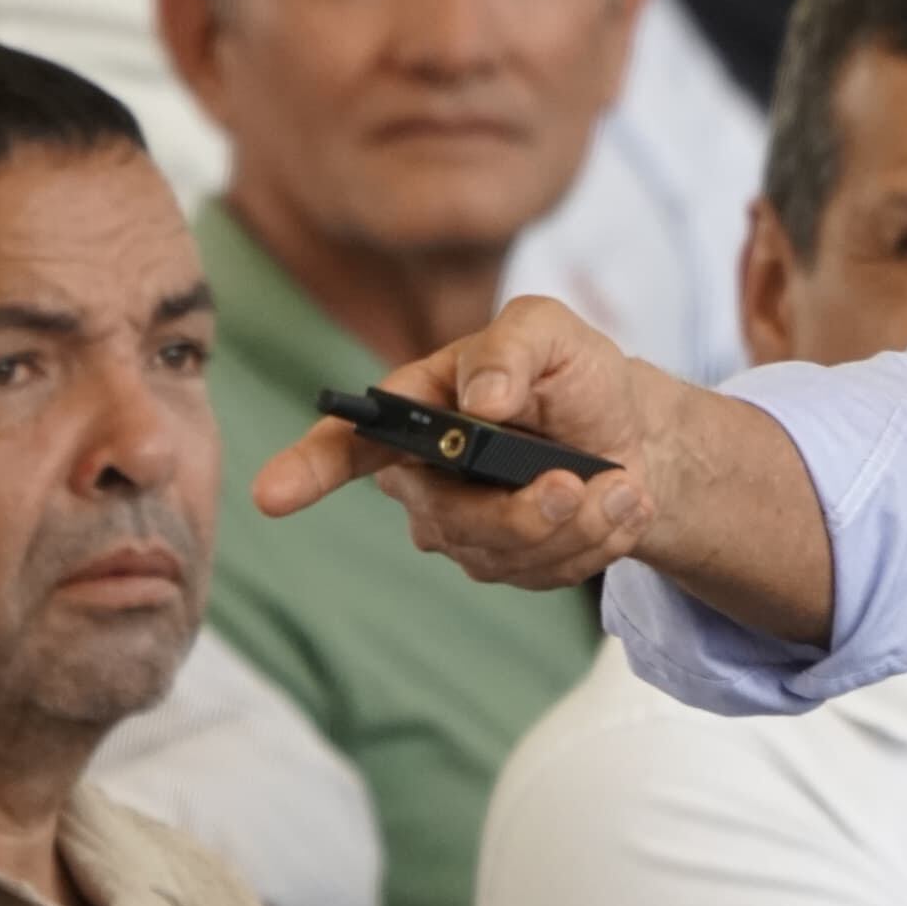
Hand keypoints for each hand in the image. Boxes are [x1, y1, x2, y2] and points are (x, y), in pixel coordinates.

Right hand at [252, 295, 671, 588]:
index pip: (348, 445)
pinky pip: (543, 573)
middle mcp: (426, 477)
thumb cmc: (573, 375)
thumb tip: (482, 400)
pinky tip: (621, 503)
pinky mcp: (506, 563)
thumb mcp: (550, 332)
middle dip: (518, 512)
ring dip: (575, 523)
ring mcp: (464, 528)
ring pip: (501, 555)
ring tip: (620, 484)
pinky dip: (597, 539)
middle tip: (573, 483)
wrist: (635, 431)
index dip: (308, 469)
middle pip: (445, 519)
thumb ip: (512, 348)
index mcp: (416, 411)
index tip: (271, 495)